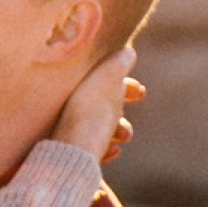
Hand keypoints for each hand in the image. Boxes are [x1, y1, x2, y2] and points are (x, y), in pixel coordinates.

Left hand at [52, 47, 140, 163]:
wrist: (74, 152)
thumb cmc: (93, 110)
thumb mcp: (109, 77)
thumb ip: (120, 62)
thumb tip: (128, 51)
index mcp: (76, 87)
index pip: (101, 80)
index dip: (125, 85)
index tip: (140, 92)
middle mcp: (68, 108)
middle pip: (102, 105)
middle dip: (123, 110)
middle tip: (132, 116)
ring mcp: (67, 132)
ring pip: (100, 129)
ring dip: (119, 131)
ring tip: (123, 135)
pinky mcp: (68, 154)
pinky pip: (91, 150)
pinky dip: (106, 149)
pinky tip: (112, 150)